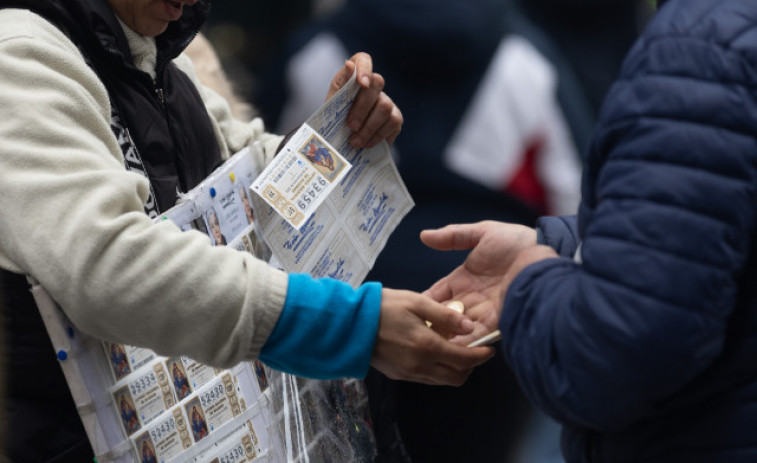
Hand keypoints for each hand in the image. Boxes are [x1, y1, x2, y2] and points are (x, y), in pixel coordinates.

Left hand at [326, 52, 402, 148]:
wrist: (342, 143)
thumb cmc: (336, 119)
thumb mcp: (332, 104)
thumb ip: (340, 85)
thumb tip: (349, 64)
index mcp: (355, 77)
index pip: (363, 59)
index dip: (364, 68)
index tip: (362, 84)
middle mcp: (374, 86)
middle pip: (377, 84)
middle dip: (362, 107)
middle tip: (351, 126)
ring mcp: (387, 101)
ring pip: (385, 107)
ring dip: (368, 127)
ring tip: (355, 141)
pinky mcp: (395, 118)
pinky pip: (392, 123)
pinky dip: (377, 136)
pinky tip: (366, 144)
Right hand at [371, 288, 493, 385]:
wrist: (348, 324)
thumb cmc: (383, 307)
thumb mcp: (416, 302)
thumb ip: (445, 316)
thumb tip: (471, 327)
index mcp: (427, 347)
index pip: (464, 359)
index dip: (481, 356)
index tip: (490, 349)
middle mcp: (420, 366)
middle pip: (457, 377)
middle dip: (470, 366)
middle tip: (473, 350)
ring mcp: (408, 374)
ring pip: (442, 381)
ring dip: (454, 369)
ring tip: (453, 349)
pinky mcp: (398, 376)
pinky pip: (427, 379)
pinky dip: (438, 370)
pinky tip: (433, 352)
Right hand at [420, 221, 538, 338]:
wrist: (545, 251)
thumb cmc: (517, 240)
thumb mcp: (482, 233)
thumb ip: (453, 236)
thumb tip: (424, 235)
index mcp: (464, 280)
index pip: (438, 295)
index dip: (424, 304)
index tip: (406, 312)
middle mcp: (473, 299)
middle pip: (446, 317)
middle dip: (432, 326)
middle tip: (413, 335)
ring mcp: (486, 311)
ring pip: (460, 330)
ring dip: (447, 337)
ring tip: (429, 347)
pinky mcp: (500, 320)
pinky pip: (479, 335)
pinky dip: (467, 343)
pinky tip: (452, 348)